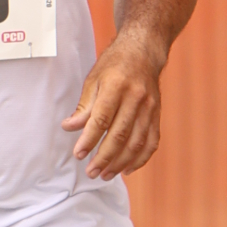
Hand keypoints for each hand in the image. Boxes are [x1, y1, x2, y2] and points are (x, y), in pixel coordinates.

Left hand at [62, 33, 166, 179]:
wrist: (143, 52)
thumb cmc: (114, 65)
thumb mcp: (93, 79)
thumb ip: (84, 106)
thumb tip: (70, 127)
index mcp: (116, 86)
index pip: (102, 118)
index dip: (89, 139)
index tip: (78, 154)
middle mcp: (136, 97)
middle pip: (120, 134)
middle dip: (104, 157)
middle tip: (90, 172)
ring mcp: (150, 108)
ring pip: (136, 142)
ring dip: (120, 163)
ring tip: (105, 174)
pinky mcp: (157, 115)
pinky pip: (151, 142)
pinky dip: (140, 159)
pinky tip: (126, 169)